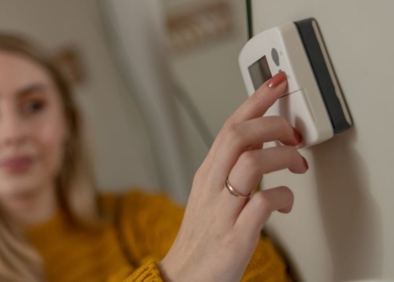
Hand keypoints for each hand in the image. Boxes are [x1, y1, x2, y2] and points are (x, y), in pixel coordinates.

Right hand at [158, 72, 307, 281]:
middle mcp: (212, 185)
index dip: (255, 100)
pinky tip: (285, 201)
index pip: (230, 125)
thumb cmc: (203, 233)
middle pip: (237, 136)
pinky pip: (263, 204)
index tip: (276, 82)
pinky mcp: (235, 235)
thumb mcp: (212, 192)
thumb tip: (263, 141)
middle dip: (272, 124)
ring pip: (250, 163)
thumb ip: (234, 166)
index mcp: (207, 172)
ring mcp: (222, 210)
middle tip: (293, 133)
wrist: (185, 274)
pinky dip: (283, 197)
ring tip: (296, 165)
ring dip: (282, 157)